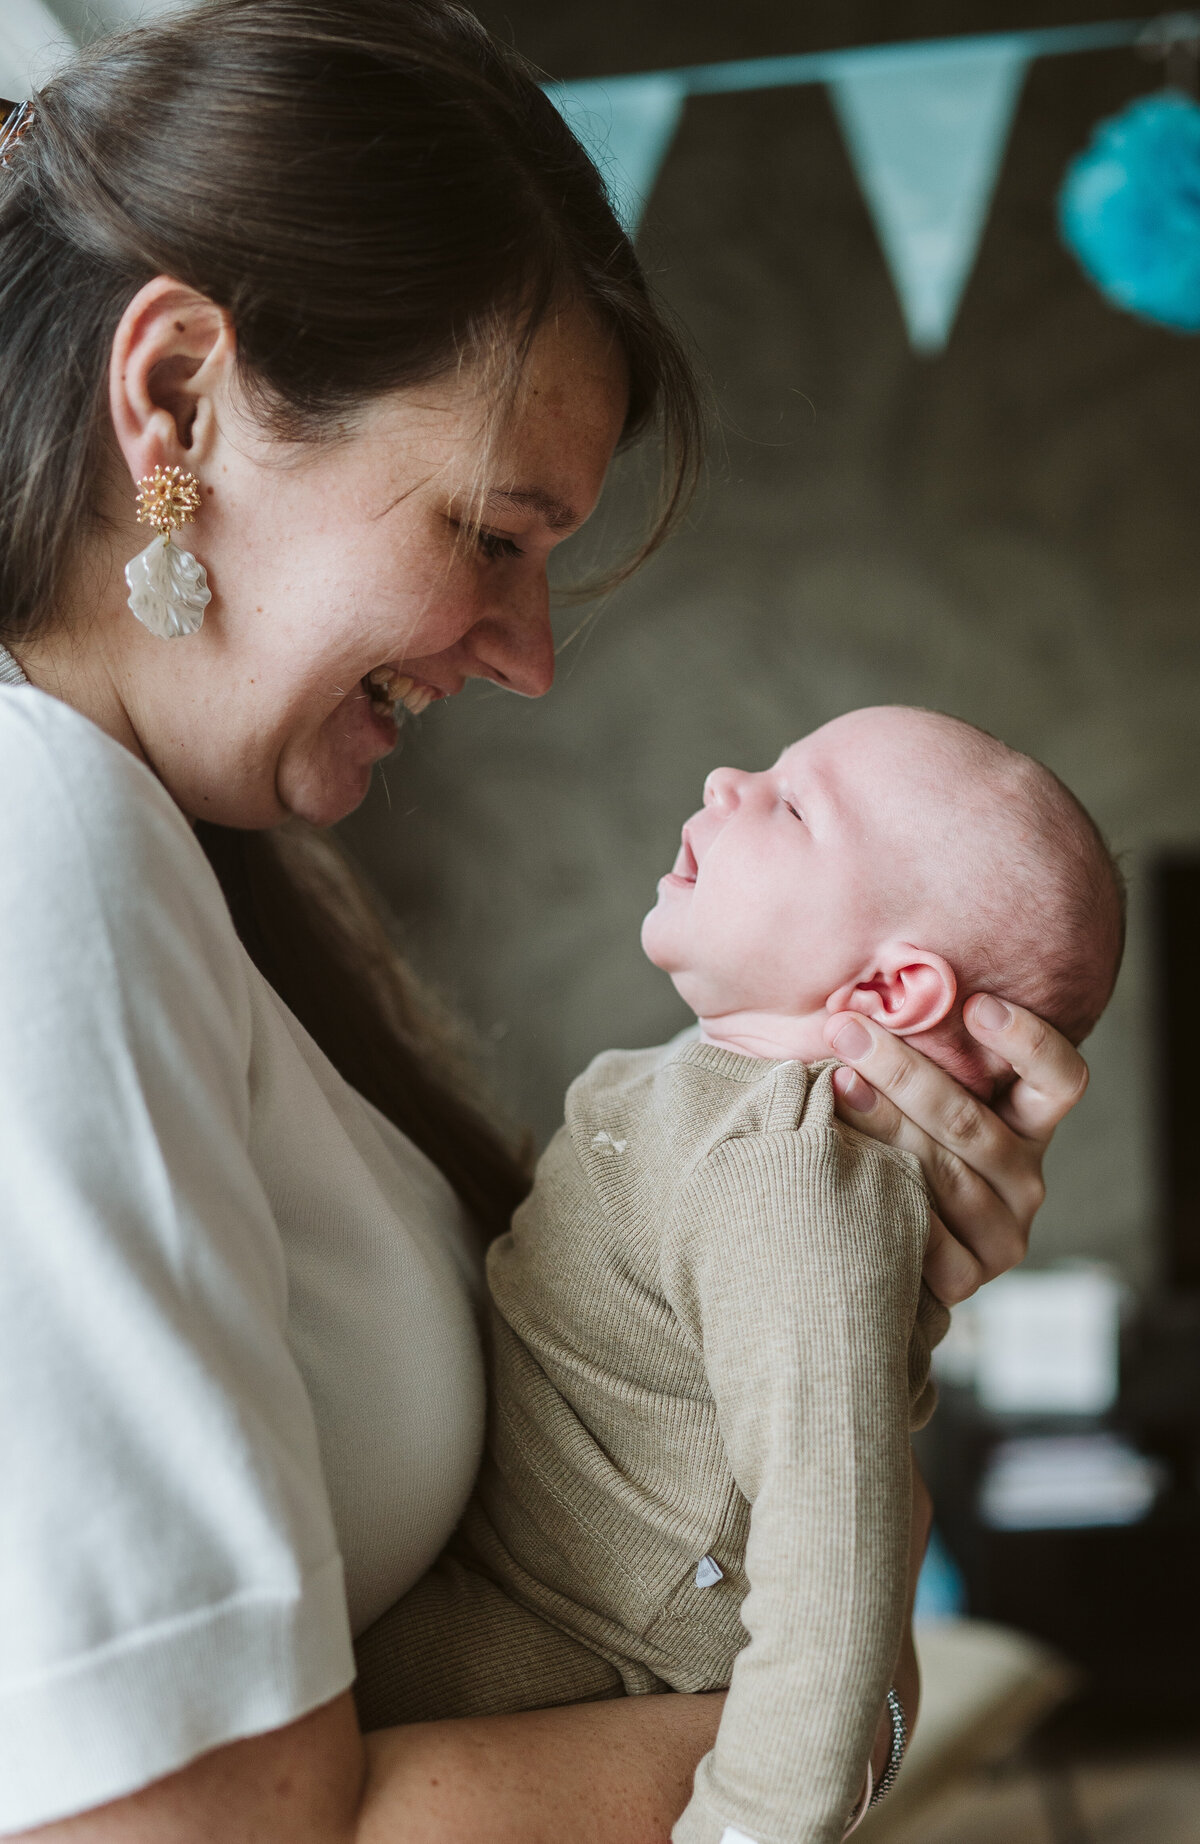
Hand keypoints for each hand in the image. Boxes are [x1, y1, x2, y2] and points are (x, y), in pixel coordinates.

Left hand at [822, 998, 1088, 1304]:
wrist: (873, 1245)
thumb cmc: (891, 1138)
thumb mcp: (919, 1094)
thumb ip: (918, 1051)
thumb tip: (865, 993)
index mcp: (1029, 1126)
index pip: (1061, 1081)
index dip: (1028, 1042)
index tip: (974, 1006)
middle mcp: (1025, 1180)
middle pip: (974, 1123)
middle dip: (902, 1070)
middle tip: (847, 1030)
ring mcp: (1002, 1235)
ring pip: (944, 1173)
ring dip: (884, 1123)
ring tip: (836, 1084)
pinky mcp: (967, 1279)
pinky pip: (927, 1237)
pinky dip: (885, 1197)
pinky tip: (845, 1166)